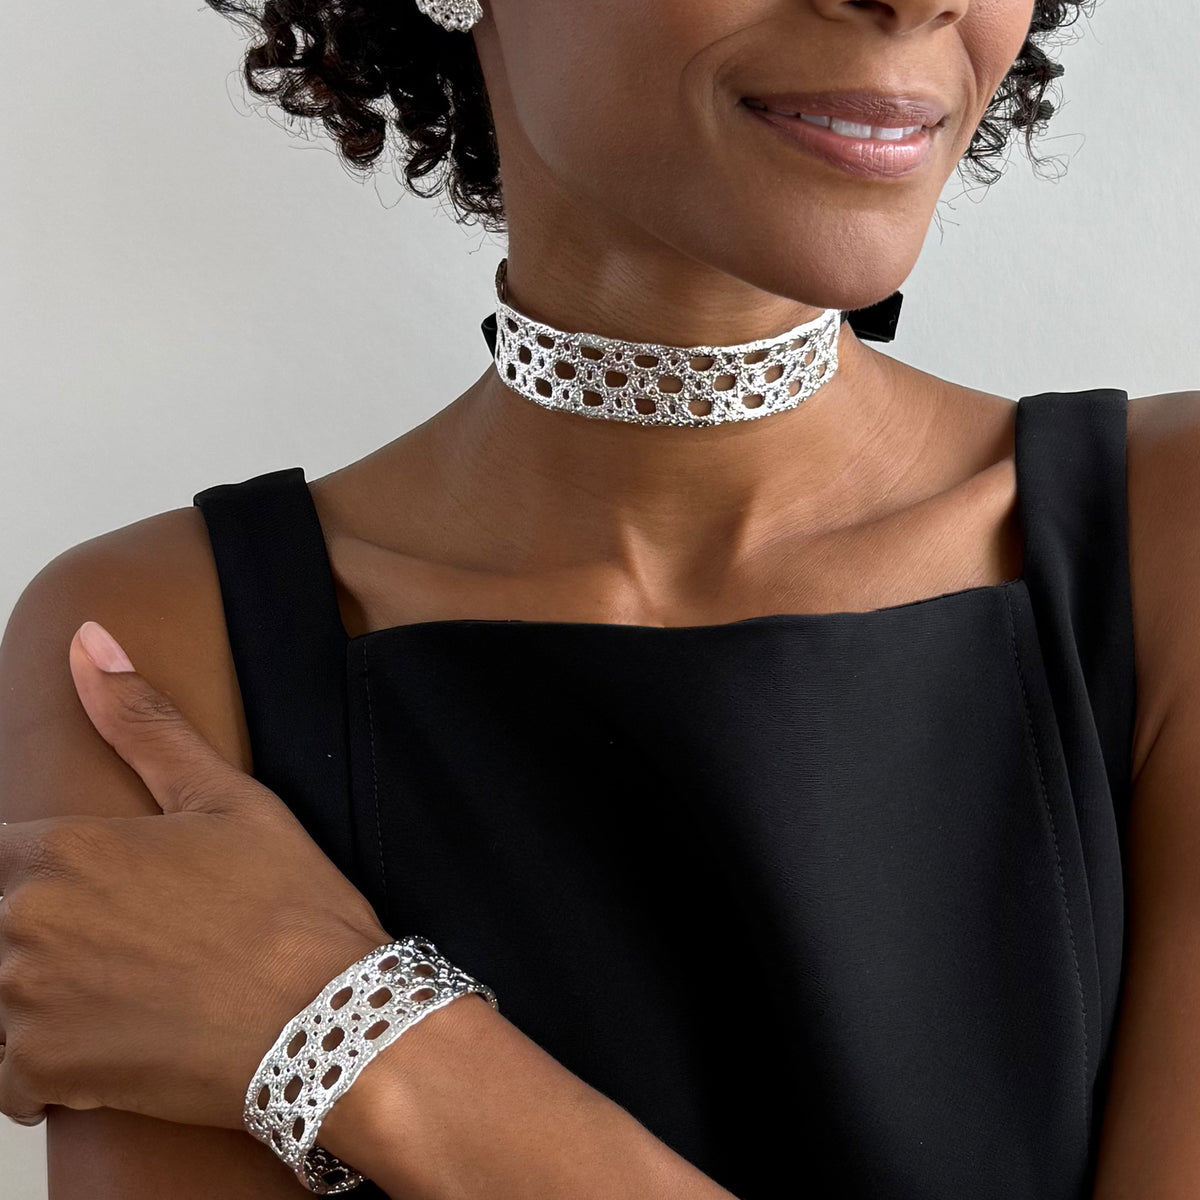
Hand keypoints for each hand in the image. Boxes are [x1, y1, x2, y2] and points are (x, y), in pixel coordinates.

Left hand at [0, 621, 393, 1131]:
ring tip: (121, 989)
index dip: (40, 869)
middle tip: (127, 942)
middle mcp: (25, 924)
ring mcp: (26, 1007)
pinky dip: (42, 1067)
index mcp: (62, 849)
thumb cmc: (286, 906)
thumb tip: (89, 642)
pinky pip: (5, 1076)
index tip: (97, 889)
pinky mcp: (44, 1077)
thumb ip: (142, 723)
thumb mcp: (226, 798)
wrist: (328, 1017)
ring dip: (39, 995)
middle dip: (43, 930)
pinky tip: (106, 1045)